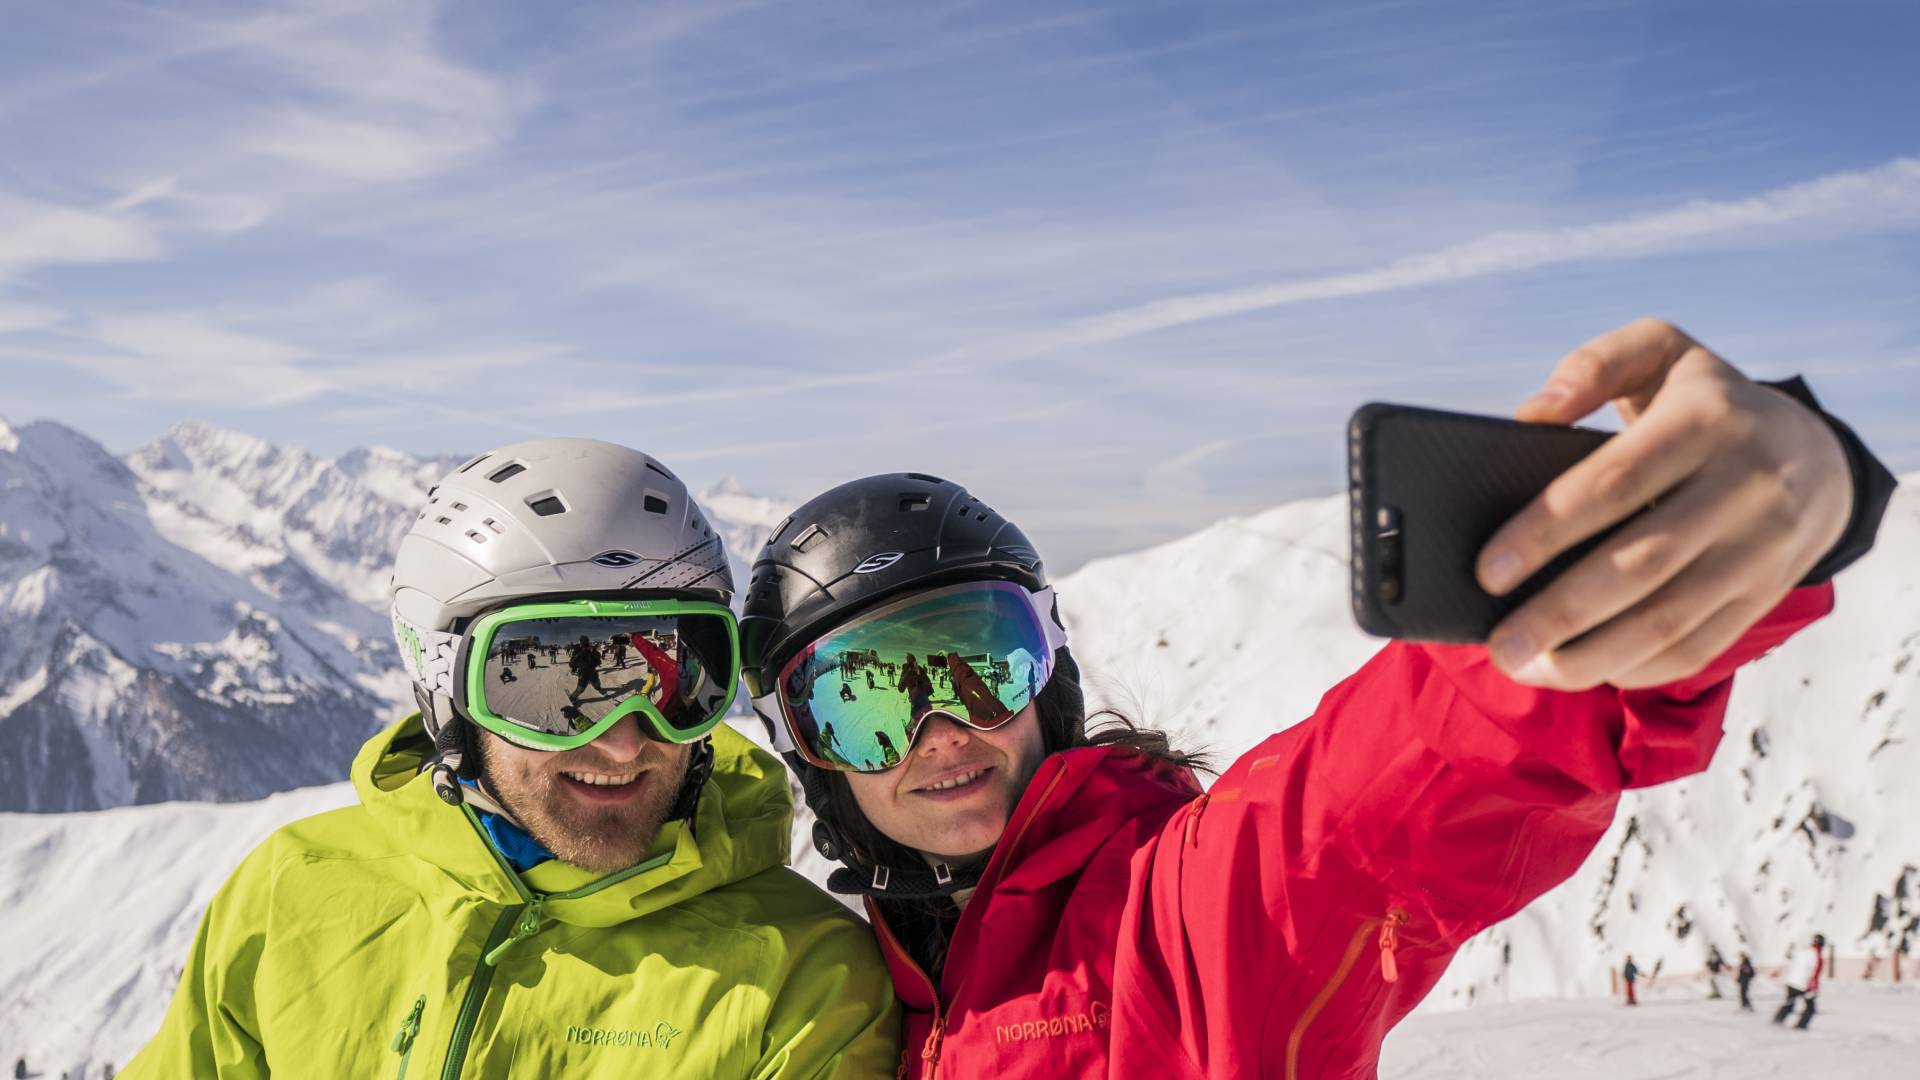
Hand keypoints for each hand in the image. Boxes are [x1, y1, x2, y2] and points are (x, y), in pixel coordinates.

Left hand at [1475, 319, 1851, 690]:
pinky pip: (1699, 645)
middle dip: (1558, 613)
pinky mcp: (1766, 593)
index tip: (1486, 571)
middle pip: (1638, 565)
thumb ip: (1593, 366)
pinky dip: (1638, 668)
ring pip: (1668, 619)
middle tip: (1497, 645)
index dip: (1544, 532)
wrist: (1818, 455)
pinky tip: (1586, 669)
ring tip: (1527, 668)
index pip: (1613, 485)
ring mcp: (1760, 547)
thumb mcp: (1661, 353)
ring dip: (1590, 656)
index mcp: (1704, 422)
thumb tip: (1529, 416)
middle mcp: (1742, 487)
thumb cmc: (1706, 403)